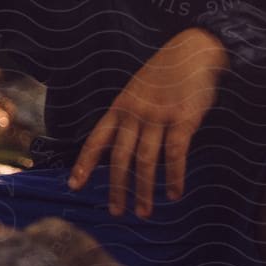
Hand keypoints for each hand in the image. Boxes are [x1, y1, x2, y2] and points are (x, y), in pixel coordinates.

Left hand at [70, 28, 228, 217]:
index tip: (74, 185)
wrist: (191, 52)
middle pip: (120, 157)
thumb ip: (129, 118)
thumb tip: (122, 148)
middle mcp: (134, 114)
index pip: (97, 140)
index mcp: (120, 108)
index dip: (85, 163)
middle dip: (116, 187)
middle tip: (115, 212)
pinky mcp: (183, 119)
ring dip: (144, 189)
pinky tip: (175, 193)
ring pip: (146, 160)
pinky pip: (175, 153)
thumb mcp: (136, 92)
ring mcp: (158, 116)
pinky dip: (174, 175)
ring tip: (143, 212)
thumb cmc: (164, 76)